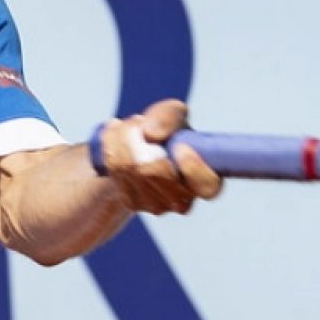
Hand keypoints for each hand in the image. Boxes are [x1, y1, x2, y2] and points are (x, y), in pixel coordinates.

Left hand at [97, 99, 221, 213]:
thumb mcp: (172, 114)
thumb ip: (168, 116)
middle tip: (137, 121)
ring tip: (128, 128)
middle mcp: (185, 199)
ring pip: (130, 170)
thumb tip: (151, 135)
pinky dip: (112, 150)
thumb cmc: (166, 130)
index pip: (208, 186)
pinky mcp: (134, 203)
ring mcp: (158, 205)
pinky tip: (116, 143)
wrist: (139, 148)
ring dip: (122, 141)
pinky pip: (116, 172)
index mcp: (206, 178)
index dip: (194, 168)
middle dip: (139, 140)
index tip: (180, 147)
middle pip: (155, 173)